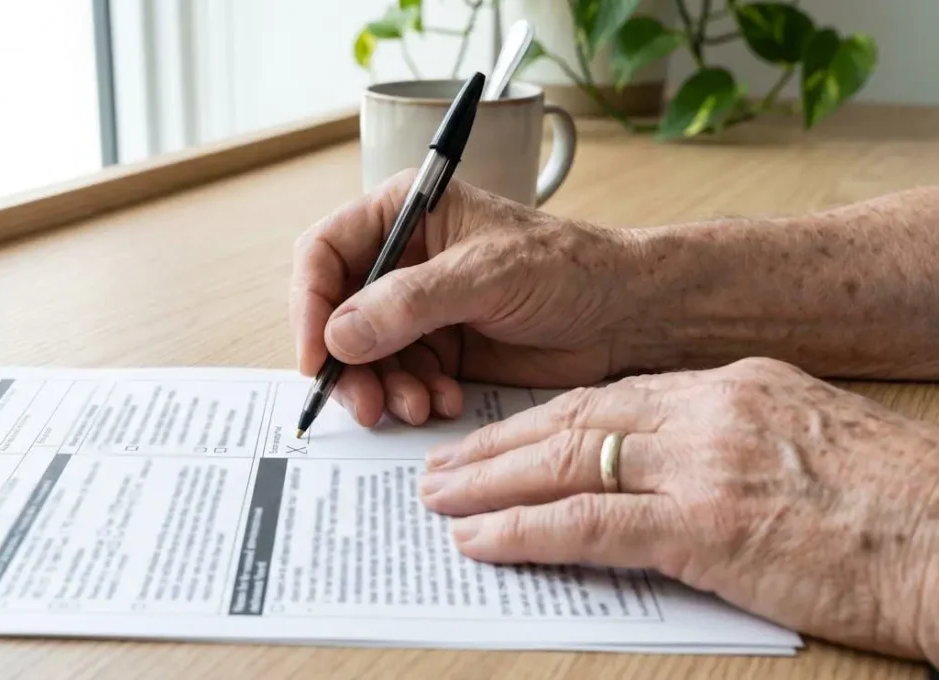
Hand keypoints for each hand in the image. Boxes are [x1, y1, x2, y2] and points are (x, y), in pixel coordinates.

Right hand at [290, 171, 640, 426]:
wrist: (626, 315)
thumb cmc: (570, 268)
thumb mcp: (486, 276)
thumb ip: (410, 303)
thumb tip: (339, 335)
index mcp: (405, 212)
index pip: (324, 253)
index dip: (311, 305)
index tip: (318, 356)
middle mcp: (403, 258)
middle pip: (336, 314)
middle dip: (347, 363)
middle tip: (366, 404)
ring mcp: (418, 307)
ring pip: (364, 355)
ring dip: (382, 388)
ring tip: (417, 408)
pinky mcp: (440, 349)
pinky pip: (399, 379)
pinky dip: (412, 397)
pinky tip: (445, 403)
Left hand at [419, 357, 938, 677]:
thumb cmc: (908, 508)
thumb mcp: (810, 445)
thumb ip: (734, 444)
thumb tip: (672, 472)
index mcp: (734, 386)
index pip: (611, 397)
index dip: (542, 420)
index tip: (499, 438)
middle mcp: (710, 410)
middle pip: (573, 418)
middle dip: (497, 445)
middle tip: (442, 465)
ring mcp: (705, 465)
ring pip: (567, 461)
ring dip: (491, 484)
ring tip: (439, 499)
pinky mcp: (708, 527)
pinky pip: (590, 523)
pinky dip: (525, 530)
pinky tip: (483, 539)